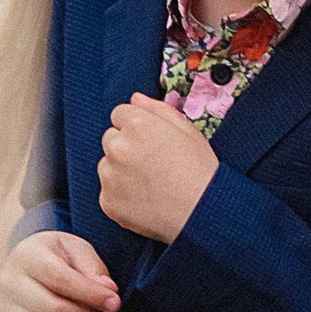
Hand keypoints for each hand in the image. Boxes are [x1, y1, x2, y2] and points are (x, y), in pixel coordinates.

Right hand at [0, 227, 121, 311]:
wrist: (30, 267)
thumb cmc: (57, 257)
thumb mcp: (77, 250)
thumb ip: (94, 268)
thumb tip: (108, 290)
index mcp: (27, 255)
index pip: (59, 278)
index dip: (91, 293)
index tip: (113, 301)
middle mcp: (8, 282)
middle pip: (51, 309)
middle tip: (93, 309)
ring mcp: (3, 310)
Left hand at [98, 94, 217, 246]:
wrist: (203, 213)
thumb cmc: (200, 171)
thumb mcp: (188, 131)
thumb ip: (158, 110)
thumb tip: (135, 98)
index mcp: (138, 125)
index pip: (120, 114)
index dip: (137, 127)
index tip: (152, 141)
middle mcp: (118, 148)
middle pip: (111, 138)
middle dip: (126, 146)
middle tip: (153, 163)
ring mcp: (111, 176)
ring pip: (107, 165)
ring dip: (121, 171)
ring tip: (151, 183)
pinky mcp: (108, 202)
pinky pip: (108, 192)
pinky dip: (122, 195)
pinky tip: (146, 199)